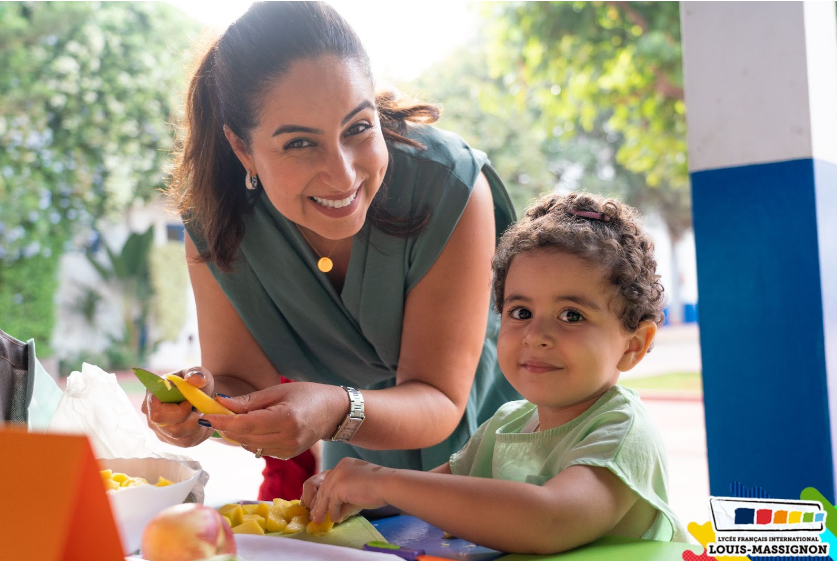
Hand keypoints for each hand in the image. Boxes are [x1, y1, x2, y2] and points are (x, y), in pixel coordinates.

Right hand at [141, 366, 213, 446]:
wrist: (203, 395)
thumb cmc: (196, 383)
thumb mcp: (199, 373)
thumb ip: (196, 374)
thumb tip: (195, 380)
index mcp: (153, 396)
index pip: (157, 413)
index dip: (178, 411)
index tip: (191, 402)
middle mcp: (151, 416)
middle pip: (170, 429)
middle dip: (192, 421)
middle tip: (201, 409)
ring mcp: (160, 430)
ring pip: (180, 439)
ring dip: (198, 427)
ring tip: (203, 413)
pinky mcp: (170, 440)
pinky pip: (187, 443)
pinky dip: (200, 433)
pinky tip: (204, 422)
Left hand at [201, 382, 346, 459]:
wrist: (333, 412)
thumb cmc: (307, 395)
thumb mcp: (278, 390)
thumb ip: (249, 401)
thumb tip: (221, 404)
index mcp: (286, 420)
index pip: (246, 424)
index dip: (223, 421)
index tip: (205, 415)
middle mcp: (286, 439)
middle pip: (244, 437)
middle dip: (225, 426)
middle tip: (212, 413)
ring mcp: (287, 451)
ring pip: (248, 445)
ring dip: (236, 433)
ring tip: (234, 417)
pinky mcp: (285, 456)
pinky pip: (258, 449)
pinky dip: (249, 439)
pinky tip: (252, 427)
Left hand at [306, 458, 392, 523]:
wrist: (389, 484)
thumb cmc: (380, 487)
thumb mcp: (358, 488)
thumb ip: (346, 497)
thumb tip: (335, 512)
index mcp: (345, 464)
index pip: (330, 480)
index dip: (324, 494)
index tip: (321, 505)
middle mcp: (339, 467)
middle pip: (324, 487)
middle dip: (319, 502)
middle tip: (316, 515)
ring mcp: (338, 475)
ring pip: (325, 495)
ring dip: (322, 509)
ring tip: (319, 520)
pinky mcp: (339, 486)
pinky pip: (332, 502)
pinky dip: (333, 512)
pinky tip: (336, 519)